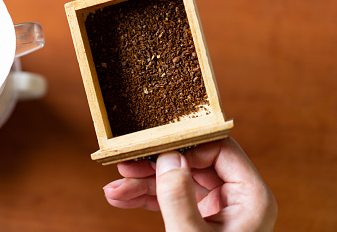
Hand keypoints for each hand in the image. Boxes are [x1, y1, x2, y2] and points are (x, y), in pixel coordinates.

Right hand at [103, 138, 276, 230]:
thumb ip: (178, 197)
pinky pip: (172, 198)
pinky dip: (147, 198)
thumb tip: (169, 157)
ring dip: (144, 183)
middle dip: (155, 166)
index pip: (220, 150)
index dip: (186, 146)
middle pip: (193, 163)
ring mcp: (218, 208)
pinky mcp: (201, 219)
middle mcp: (237, 197)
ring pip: (178, 180)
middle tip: (126, 165)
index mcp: (250, 197)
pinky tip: (122, 198)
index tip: (155, 151)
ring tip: (114, 188)